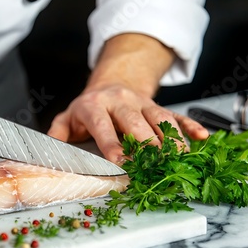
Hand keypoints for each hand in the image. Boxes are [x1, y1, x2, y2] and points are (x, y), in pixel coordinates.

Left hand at [47, 85, 208, 163]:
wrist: (109, 85)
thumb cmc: (86, 109)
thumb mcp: (66, 119)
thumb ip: (56, 134)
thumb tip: (45, 151)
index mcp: (94, 106)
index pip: (103, 125)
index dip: (112, 143)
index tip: (120, 161)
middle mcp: (120, 101)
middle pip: (135, 121)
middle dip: (146, 141)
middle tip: (156, 161)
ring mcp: (141, 102)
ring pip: (159, 118)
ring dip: (171, 138)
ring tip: (180, 157)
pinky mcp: (157, 106)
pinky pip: (175, 114)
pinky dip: (189, 125)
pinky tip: (202, 136)